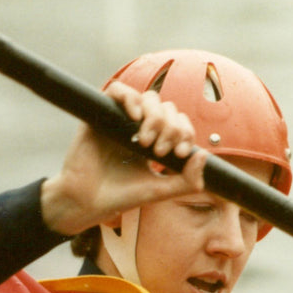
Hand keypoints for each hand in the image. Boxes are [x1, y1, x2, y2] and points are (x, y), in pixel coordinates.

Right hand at [40, 81, 206, 234]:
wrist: (87, 202)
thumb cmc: (120, 197)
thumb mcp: (160, 191)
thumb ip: (187, 181)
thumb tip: (204, 155)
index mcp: (155, 142)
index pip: (179, 123)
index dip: (185, 132)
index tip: (181, 154)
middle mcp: (139, 127)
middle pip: (167, 108)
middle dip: (171, 128)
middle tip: (158, 152)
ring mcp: (120, 119)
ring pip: (148, 98)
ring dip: (155, 117)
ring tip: (144, 141)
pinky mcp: (100, 114)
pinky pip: (118, 90)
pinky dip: (131, 99)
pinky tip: (135, 118)